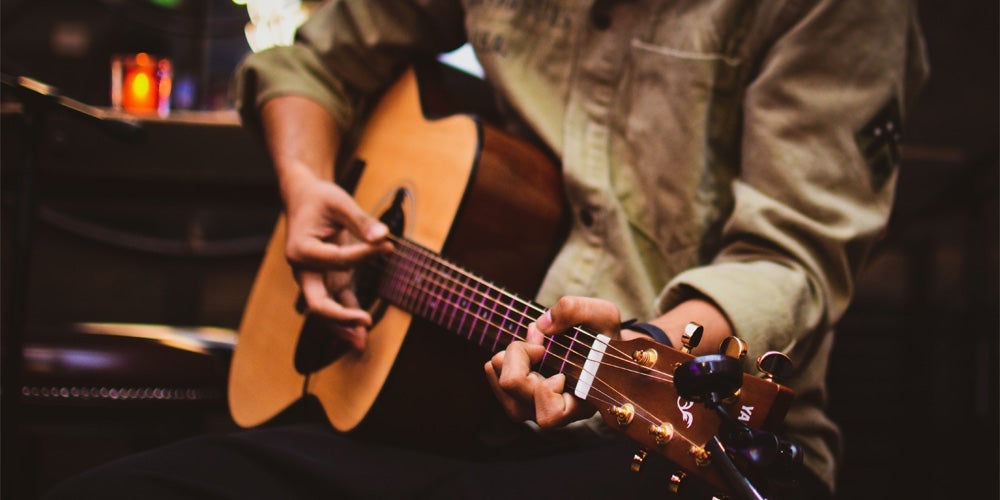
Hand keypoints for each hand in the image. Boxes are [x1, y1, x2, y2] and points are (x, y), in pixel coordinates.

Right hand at [283, 174, 392, 349]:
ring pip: (325, 310)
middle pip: (316, 302)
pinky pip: (337, 303)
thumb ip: (361, 221)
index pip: (336, 260)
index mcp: (301, 249)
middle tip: (364, 321)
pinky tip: (363, 333)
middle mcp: (303, 270)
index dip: (363, 255)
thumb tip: (383, 237)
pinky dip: (348, 317)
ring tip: (363, 343)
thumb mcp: (340, 203)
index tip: (387, 246)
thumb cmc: (320, 200)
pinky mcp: (327, 281)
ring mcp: (314, 279)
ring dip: (343, 326)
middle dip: (339, 317)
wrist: (304, 200)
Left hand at [483, 296, 646, 427]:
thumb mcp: (604, 315)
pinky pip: (495, 378)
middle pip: (514, 389)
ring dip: (509, 357)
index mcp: (580, 404)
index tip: (562, 372)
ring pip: (502, 385)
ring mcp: (534, 404)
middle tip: (539, 344)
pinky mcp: (520, 393)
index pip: (548, 416)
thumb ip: (576, 311)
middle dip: (519, 355)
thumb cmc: (606, 337)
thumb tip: (540, 326)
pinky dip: (501, 359)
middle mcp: (554, 411)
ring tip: (530, 345)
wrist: (603, 348)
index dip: (546, 389)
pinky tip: (520, 348)